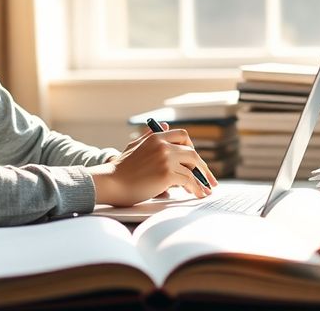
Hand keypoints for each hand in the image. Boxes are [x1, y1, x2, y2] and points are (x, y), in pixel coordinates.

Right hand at [87, 125, 218, 206]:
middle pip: (192, 153)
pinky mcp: (167, 174)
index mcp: (155, 137)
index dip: (191, 148)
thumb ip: (149, 135)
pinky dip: (196, 189)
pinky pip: (188, 181)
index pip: (182, 136)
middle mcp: (163, 145)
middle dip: (203, 167)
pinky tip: (198, 194)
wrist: (110, 182)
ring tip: (205, 190)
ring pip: (192, 168)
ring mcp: (166, 159)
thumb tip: (165, 125)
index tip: (195, 161)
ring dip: (201, 181)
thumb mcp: (135, 145)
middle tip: (209, 179)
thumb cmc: (120, 168)